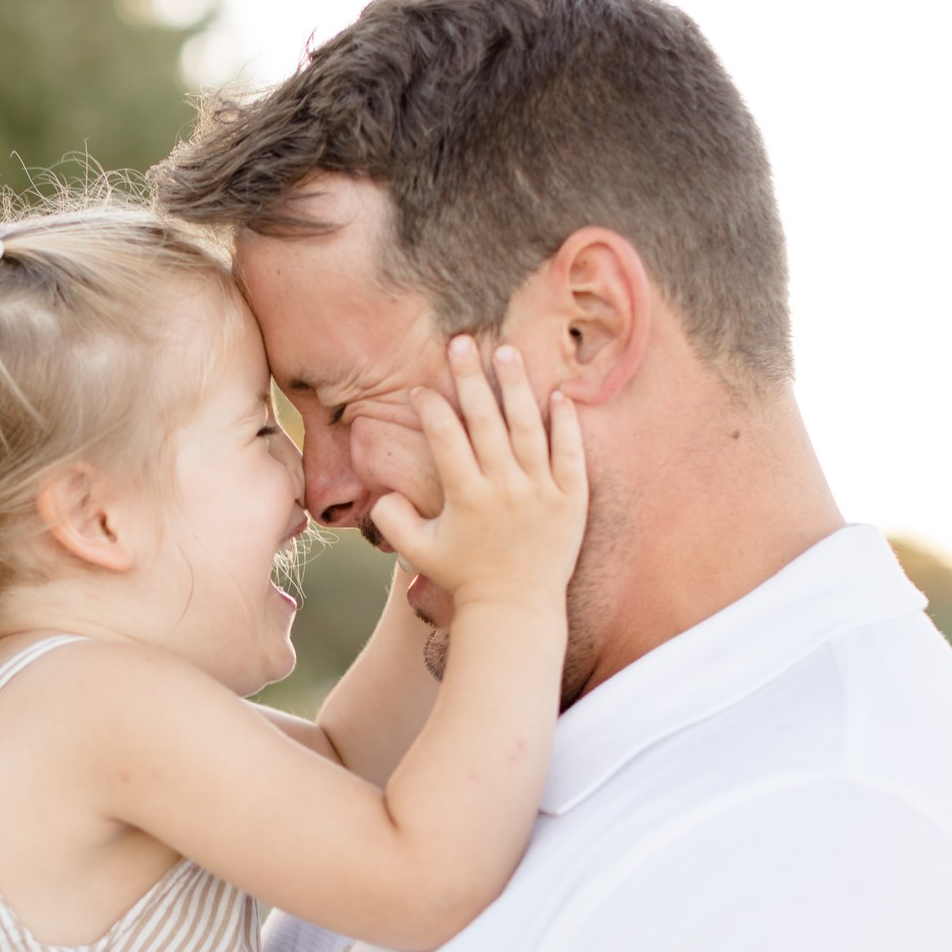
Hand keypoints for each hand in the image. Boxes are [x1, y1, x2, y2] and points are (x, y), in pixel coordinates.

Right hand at [369, 336, 587, 609]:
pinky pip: (570, 453)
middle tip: (461, 342)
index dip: (430, 408)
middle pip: (485, 420)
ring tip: (506, 351)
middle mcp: (504, 488)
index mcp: (466, 496)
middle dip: (469, 377)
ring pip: (528, 427)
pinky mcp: (571, 500)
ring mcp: (541, 491)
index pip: (445, 437)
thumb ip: (392, 519)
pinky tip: (558, 394)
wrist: (517, 608)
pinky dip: (565, 423)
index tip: (420, 389)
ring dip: (516, 386)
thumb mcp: (418, 552)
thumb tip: (380, 490)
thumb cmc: (464, 578)